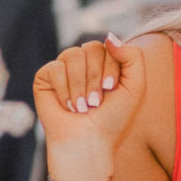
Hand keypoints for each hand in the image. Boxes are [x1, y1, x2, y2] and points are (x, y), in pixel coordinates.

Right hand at [33, 34, 145, 170]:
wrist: (88, 143)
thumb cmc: (112, 119)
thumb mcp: (135, 87)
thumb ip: (132, 56)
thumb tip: (108, 36)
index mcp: (104, 62)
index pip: (108, 46)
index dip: (110, 68)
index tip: (110, 90)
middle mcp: (83, 62)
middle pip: (90, 47)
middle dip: (95, 77)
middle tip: (95, 102)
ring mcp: (63, 68)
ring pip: (72, 55)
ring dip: (80, 86)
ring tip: (82, 107)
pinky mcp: (44, 78)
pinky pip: (55, 68)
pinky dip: (64, 91)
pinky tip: (67, 107)